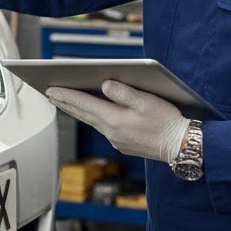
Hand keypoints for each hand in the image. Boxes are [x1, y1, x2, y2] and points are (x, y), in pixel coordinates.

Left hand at [46, 80, 189, 163]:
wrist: (181, 146)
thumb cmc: (167, 122)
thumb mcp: (147, 102)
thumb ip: (124, 92)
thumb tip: (105, 84)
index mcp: (114, 119)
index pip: (83, 103)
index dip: (65, 94)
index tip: (50, 88)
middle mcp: (111, 132)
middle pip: (82, 114)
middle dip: (65, 103)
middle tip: (49, 93)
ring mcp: (116, 139)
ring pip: (90, 121)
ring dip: (76, 111)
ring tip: (64, 102)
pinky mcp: (123, 143)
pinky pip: (101, 127)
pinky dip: (91, 117)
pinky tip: (90, 113)